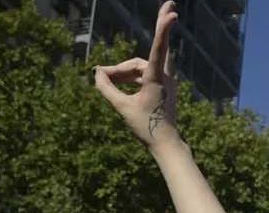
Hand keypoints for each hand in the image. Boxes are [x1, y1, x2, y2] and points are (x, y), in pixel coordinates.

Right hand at [93, 1, 179, 147]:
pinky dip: (131, 76)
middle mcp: (164, 77)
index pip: (158, 49)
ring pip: (143, 66)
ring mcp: (166, 81)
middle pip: (150, 53)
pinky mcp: (164, 86)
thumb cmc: (145, 127)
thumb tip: (96, 73)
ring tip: (104, 78)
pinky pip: (145, 74)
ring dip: (125, 70)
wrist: (165, 143)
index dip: (163, 29)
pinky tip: (116, 82)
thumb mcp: (121, 107)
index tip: (172, 13)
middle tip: (148, 25)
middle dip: (148, 40)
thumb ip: (107, 89)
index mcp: (156, 79)